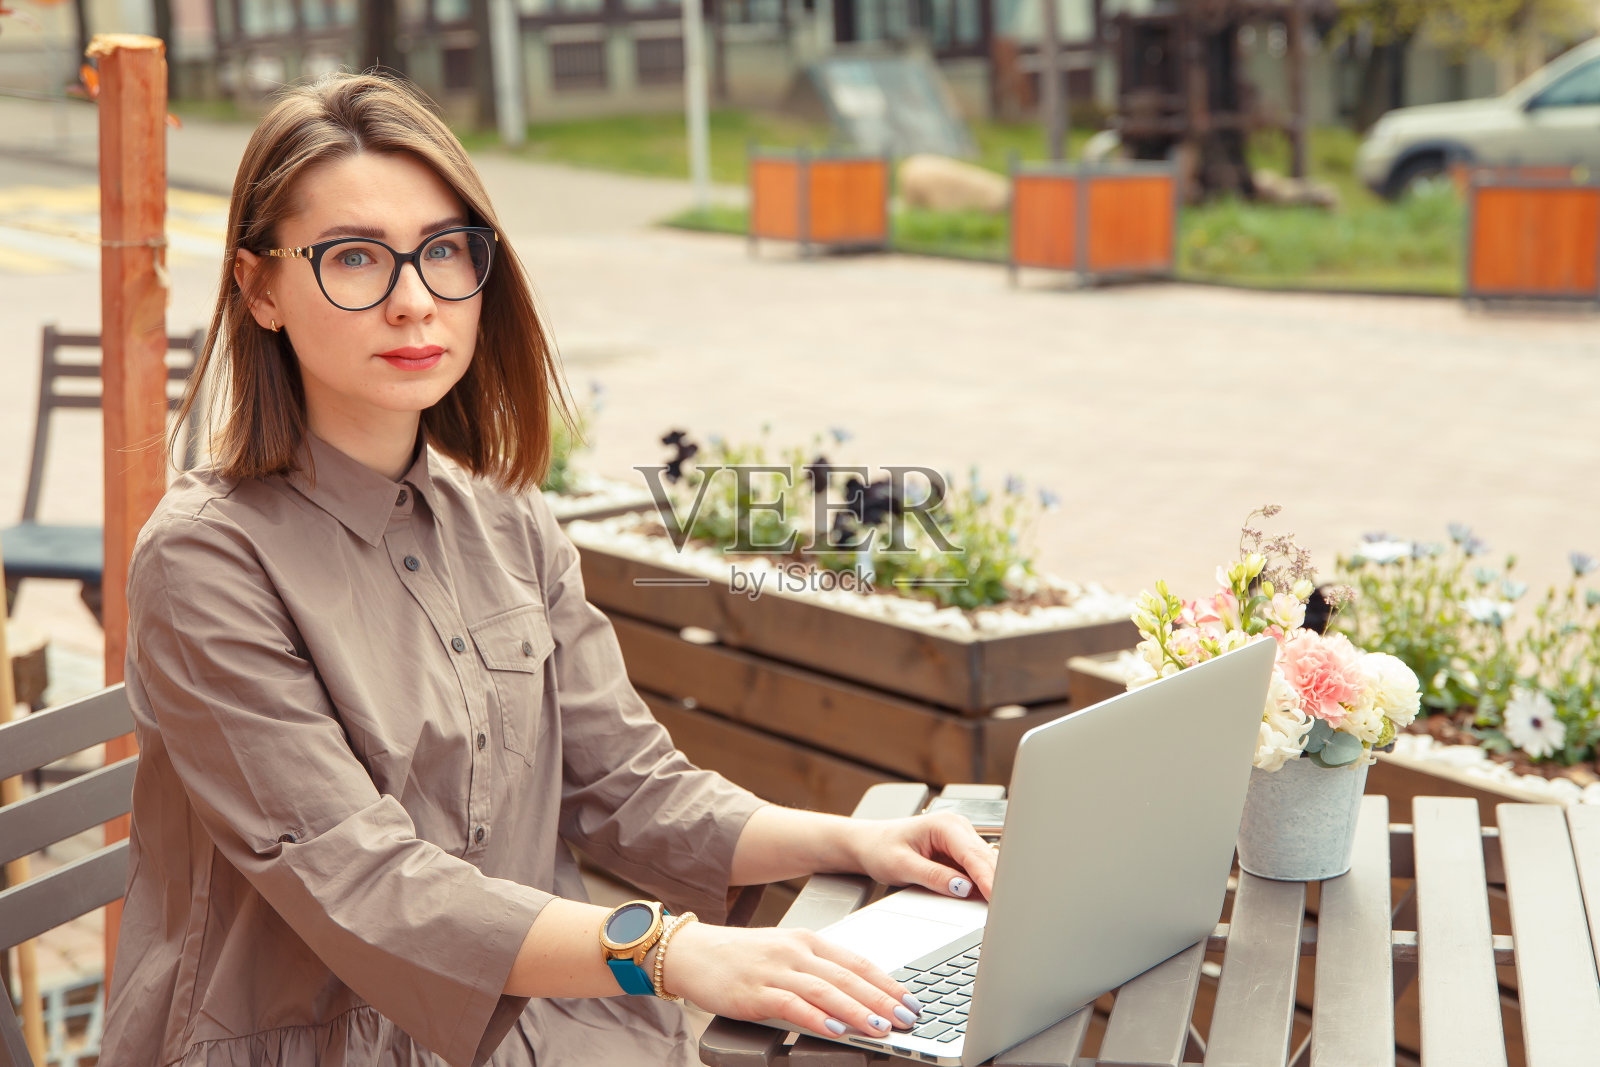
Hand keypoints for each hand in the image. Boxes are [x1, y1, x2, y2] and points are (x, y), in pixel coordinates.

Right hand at [660, 921, 922, 1038]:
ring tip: (881, 1027)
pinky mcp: (754, 991)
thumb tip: (857, 996)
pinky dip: (817, 1017)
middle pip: (847, 976)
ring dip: (857, 1010)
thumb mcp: (784, 954)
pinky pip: (792, 1005)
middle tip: (908, 1017)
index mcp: (807, 940)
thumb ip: (817, 970)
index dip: (886, 981)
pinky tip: (835, 1028)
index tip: (910, 999)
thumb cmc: (740, 957)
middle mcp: (795, 951)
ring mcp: (774, 970)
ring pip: (825, 990)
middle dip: (882, 999)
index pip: (856, 960)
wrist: (691, 952)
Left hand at [850, 813, 997, 900]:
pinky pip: (978, 870)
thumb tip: (962, 888)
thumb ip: (933, 876)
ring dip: (992, 884)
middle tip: (1004, 911)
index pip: (974, 855)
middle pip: (986, 860)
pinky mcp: (961, 852)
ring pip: (986, 865)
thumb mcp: (902, 866)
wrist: (869, 843)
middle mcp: (958, 827)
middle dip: (997, 883)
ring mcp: (962, 839)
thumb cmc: (880, 848)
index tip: (997, 900)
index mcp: (945, 825)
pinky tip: (985, 900)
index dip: (988, 879)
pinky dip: (983, 884)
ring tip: (998, 908)